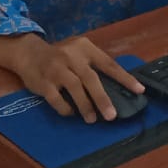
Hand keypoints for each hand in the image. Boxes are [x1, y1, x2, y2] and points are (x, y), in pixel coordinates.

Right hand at [0, 33, 142, 122]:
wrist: (29, 53)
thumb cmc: (60, 56)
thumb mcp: (79, 52)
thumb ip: (94, 66)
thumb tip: (116, 89)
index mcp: (85, 48)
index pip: (109, 64)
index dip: (124, 78)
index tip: (139, 90)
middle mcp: (72, 56)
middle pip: (91, 79)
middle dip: (103, 99)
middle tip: (112, 116)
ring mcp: (56, 69)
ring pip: (75, 88)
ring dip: (85, 106)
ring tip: (93, 120)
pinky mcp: (43, 82)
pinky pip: (56, 98)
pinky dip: (66, 108)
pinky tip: (71, 114)